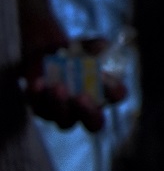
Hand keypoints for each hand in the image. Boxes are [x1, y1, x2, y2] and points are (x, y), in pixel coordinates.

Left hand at [21, 16, 126, 131]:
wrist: (48, 54)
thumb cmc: (74, 52)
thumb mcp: (87, 45)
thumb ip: (96, 46)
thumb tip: (100, 47)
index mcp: (105, 92)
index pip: (117, 97)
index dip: (114, 90)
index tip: (105, 76)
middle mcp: (87, 109)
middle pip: (95, 124)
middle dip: (89, 112)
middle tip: (82, 97)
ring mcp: (64, 113)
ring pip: (65, 122)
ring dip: (61, 105)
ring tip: (58, 85)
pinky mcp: (41, 110)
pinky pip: (39, 109)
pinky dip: (39, 96)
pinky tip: (40, 82)